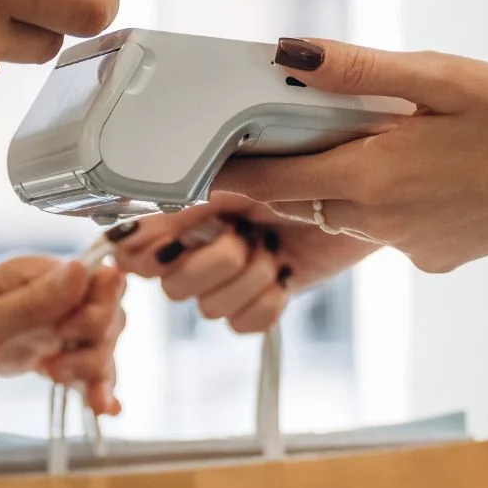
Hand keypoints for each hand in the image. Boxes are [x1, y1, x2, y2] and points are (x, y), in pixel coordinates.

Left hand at [0, 255, 127, 409]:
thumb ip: (36, 303)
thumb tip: (86, 270)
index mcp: (31, 277)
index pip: (98, 283)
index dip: (100, 314)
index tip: (74, 339)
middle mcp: (39, 296)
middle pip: (103, 316)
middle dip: (98, 349)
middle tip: (61, 372)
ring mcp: (34, 325)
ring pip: (91, 344)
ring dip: (95, 370)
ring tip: (78, 395)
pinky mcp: (24, 352)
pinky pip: (71, 363)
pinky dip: (87, 383)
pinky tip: (100, 407)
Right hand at [110, 193, 377, 333]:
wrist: (355, 186)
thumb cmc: (299, 164)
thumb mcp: (237, 172)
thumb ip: (183, 193)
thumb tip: (133, 216)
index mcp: (181, 212)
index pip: (132, 252)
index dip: (148, 254)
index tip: (175, 240)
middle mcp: (198, 247)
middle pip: (173, 287)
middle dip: (214, 262)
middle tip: (243, 232)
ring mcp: (230, 277)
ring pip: (210, 308)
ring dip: (249, 276)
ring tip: (273, 245)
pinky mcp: (262, 298)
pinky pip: (244, 323)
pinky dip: (268, 300)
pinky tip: (284, 272)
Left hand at [213, 38, 487, 271]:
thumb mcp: (439, 75)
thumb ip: (356, 70)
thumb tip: (287, 55)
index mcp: (375, 178)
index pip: (270, 181)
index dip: (230, 168)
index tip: (203, 152)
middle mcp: (384, 224)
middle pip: (301, 200)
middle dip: (284, 168)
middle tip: (280, 128)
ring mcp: (412, 248)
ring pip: (346, 214)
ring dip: (342, 180)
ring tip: (379, 136)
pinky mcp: (438, 259)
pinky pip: (389, 229)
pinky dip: (390, 200)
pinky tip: (432, 170)